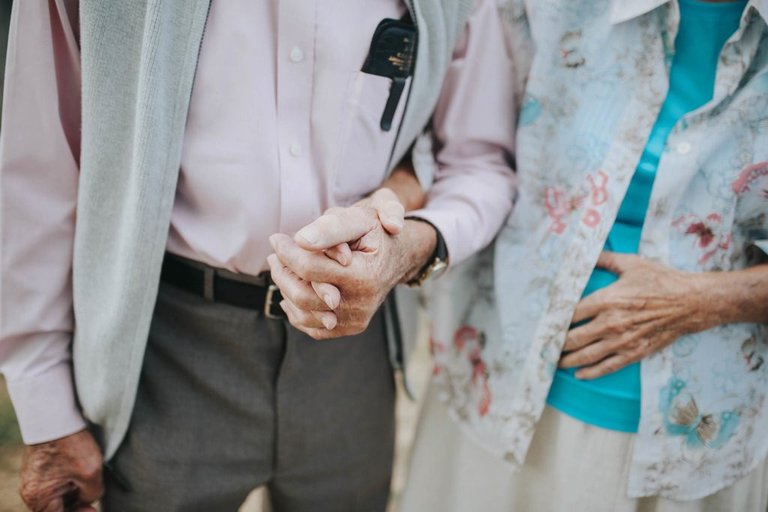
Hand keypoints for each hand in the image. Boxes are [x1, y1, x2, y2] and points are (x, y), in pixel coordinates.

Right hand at [19, 429, 102, 511]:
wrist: (55, 416)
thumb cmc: (71, 444)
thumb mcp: (91, 473)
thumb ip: (92, 494)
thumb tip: (89, 500)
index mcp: (39, 499)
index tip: (92, 509)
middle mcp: (30, 492)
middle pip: (57, 508)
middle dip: (76, 503)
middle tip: (92, 495)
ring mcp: (31, 479)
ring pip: (56, 495)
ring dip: (72, 491)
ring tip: (85, 476)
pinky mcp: (36, 468)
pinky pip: (52, 482)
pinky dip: (66, 479)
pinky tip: (78, 468)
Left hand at [268, 213, 434, 339]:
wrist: (398, 255)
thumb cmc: (375, 232)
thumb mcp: (359, 218)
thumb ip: (331, 227)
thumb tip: (301, 240)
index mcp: (365, 276)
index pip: (310, 269)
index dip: (287, 252)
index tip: (276, 238)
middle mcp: (362, 304)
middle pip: (302, 294)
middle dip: (282, 271)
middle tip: (275, 254)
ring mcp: (355, 319)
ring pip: (302, 312)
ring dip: (285, 288)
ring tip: (282, 266)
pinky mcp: (349, 327)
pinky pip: (311, 326)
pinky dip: (295, 308)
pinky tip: (294, 287)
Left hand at [558, 252, 714, 379]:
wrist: (691, 302)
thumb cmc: (661, 280)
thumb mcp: (631, 264)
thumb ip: (605, 259)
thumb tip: (586, 253)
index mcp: (607, 300)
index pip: (571, 313)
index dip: (555, 320)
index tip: (545, 324)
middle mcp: (611, 322)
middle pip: (574, 338)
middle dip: (557, 345)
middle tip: (544, 348)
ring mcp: (622, 340)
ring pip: (587, 355)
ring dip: (568, 361)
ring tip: (555, 363)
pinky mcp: (634, 352)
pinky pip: (608, 366)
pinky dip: (591, 372)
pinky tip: (579, 374)